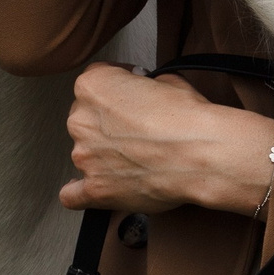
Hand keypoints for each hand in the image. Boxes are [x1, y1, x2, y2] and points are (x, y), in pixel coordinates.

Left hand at [59, 63, 273, 216]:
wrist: (200, 154)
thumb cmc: (186, 118)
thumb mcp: (168, 80)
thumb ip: (144, 86)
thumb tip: (148, 92)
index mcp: (94, 87)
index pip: (95, 80)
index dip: (119, 85)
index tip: (132, 92)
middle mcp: (82, 121)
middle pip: (86, 117)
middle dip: (110, 121)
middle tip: (138, 127)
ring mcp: (85, 157)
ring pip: (85, 152)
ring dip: (104, 153)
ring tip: (136, 157)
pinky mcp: (95, 188)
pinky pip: (73, 194)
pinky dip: (81, 191)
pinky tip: (96, 184)